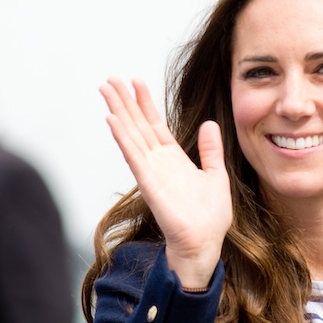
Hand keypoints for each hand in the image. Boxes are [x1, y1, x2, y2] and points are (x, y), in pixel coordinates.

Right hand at [100, 77, 230, 289]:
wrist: (204, 243)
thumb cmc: (209, 218)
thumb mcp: (216, 175)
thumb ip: (210, 150)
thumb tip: (210, 124)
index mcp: (173, 159)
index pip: (155, 124)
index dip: (145, 102)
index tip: (135, 81)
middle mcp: (158, 162)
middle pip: (137, 124)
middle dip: (125, 101)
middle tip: (110, 79)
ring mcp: (151, 172)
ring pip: (131, 134)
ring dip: (118, 111)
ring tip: (106, 90)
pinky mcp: (149, 184)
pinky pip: (133, 156)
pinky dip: (123, 138)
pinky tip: (112, 120)